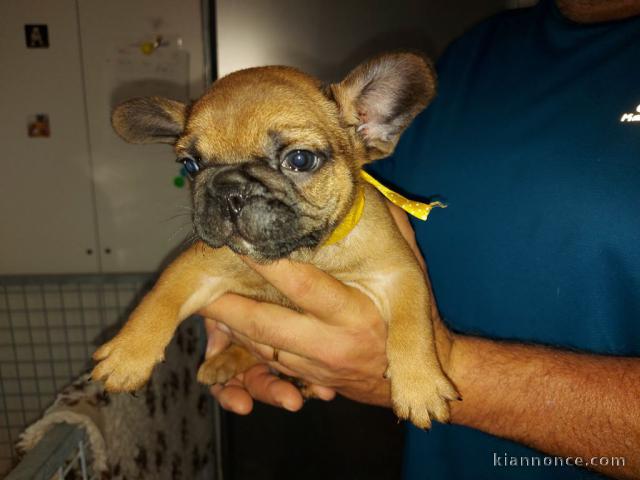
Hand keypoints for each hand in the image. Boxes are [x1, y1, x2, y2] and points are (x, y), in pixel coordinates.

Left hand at [201, 202, 454, 413]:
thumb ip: (388, 226)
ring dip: (229, 323)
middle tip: (199, 282)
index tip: (238, 241)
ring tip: (203, 299)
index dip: (266, 263)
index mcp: (357, 313)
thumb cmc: (414, 313)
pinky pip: (267, 361)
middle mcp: (334, 343)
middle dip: (227, 305)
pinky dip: (244, 342)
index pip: (303, 285)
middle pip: (266, 324)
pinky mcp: (309, 378)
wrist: (415, 372)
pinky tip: (227, 324)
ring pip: (260, 346)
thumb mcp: (408, 269)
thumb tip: (360, 185)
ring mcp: (318, 367)